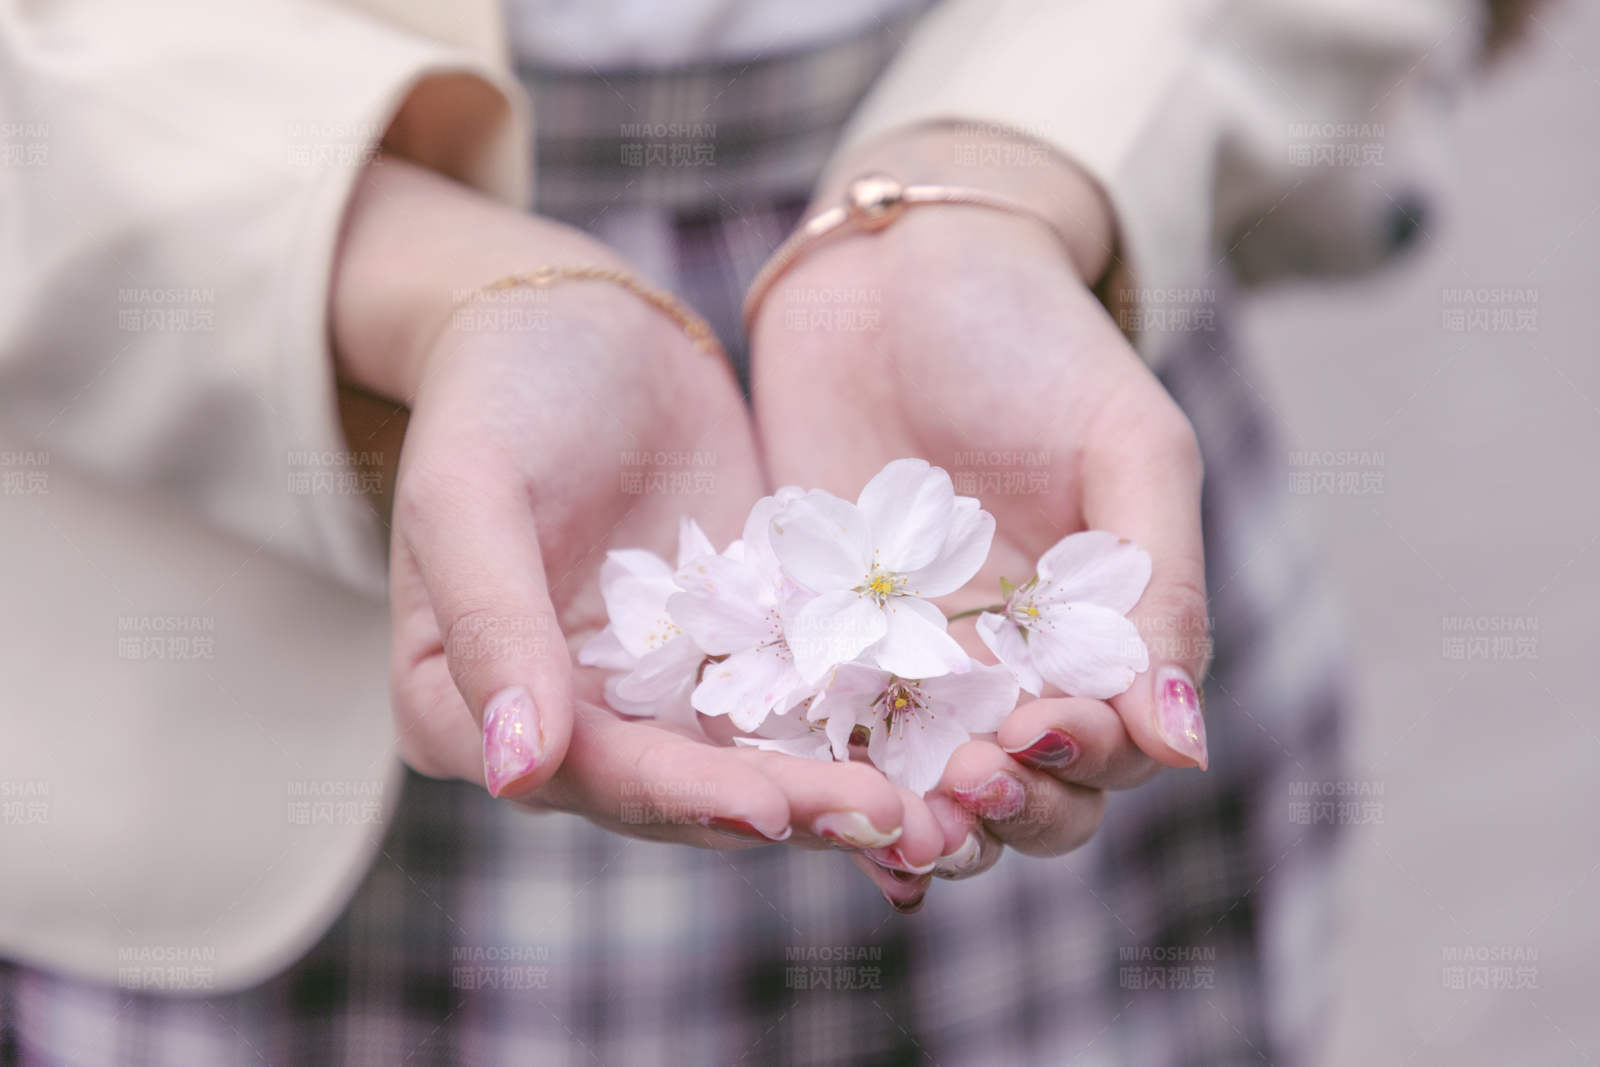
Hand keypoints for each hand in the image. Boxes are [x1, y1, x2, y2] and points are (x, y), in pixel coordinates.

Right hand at [331, 157, 947, 862]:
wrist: (583, 325)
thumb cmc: (499, 391)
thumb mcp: (471, 490)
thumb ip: (490, 625)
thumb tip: (516, 768)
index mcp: (463, 708)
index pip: (578, 774)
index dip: (673, 796)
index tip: (765, 809)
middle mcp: (561, 722)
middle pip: (673, 789)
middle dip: (780, 807)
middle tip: (887, 819)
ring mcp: (649, 693)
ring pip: (741, 763)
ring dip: (828, 786)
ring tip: (923, 808)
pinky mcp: (728, 653)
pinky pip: (787, 706)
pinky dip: (849, 732)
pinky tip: (928, 753)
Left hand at [750, 127, 1211, 893]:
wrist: (895, 269)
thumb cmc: (1034, 342)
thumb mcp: (1129, 444)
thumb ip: (1162, 587)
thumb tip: (1186, 747)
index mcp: (1097, 629)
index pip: (1110, 745)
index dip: (1082, 763)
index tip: (1034, 732)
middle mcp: (1008, 661)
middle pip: (1023, 789)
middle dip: (1004, 809)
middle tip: (964, 784)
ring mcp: (908, 655)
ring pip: (924, 783)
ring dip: (920, 820)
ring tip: (894, 824)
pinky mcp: (817, 634)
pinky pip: (828, 730)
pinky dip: (829, 783)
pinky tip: (811, 810)